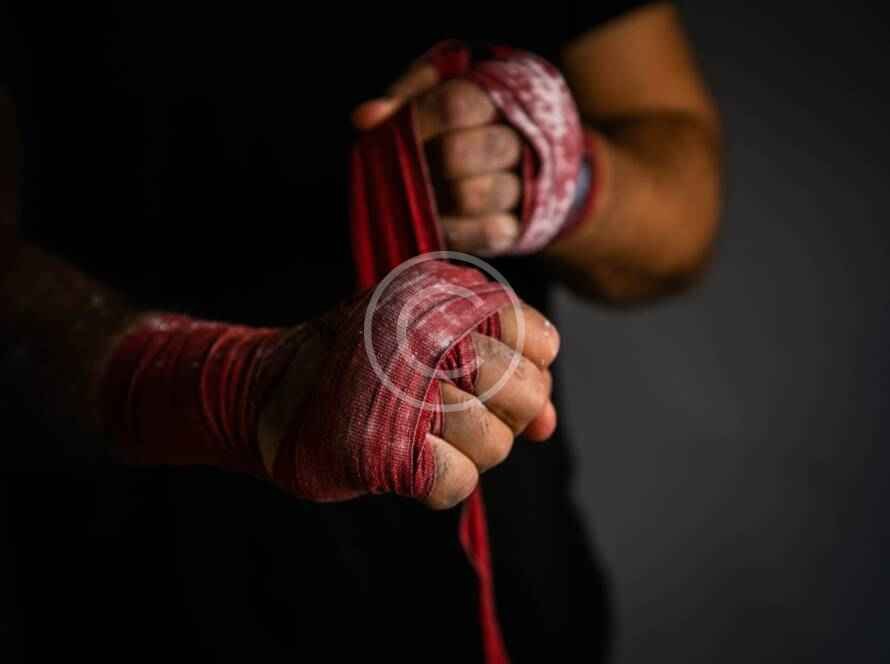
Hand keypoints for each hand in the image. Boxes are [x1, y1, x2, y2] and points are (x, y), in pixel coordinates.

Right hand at [258, 283, 558, 509]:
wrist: (271, 389)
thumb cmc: (362, 365)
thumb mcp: (430, 343)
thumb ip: (500, 372)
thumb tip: (548, 427)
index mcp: (444, 299)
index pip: (538, 337)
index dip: (531, 367)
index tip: (495, 378)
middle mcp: (427, 338)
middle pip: (524, 392)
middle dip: (508, 412)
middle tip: (462, 408)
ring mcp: (404, 394)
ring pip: (494, 444)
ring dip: (468, 450)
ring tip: (428, 431)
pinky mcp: (383, 450)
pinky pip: (458, 482)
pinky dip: (440, 479)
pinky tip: (412, 456)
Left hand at [353, 63, 522, 255]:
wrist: (511, 162)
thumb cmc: (460, 124)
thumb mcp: (436, 94)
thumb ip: (403, 97)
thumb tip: (364, 119)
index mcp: (496, 101)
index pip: (455, 106)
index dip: (418, 121)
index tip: (391, 133)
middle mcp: (514, 143)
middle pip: (459, 153)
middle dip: (419, 165)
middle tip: (403, 171)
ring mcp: (521, 187)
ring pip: (472, 196)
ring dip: (432, 200)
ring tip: (415, 197)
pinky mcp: (519, 226)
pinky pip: (488, 233)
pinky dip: (453, 231)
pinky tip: (435, 222)